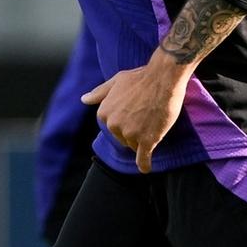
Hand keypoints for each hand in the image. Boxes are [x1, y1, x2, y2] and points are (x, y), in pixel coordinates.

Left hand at [82, 51, 191, 173]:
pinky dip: (144, 164)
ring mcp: (129, 134)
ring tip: (155, 122)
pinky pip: (143, 158)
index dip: (126, 121)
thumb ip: (99, 93)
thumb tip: (83, 100)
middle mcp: (113, 125)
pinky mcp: (146, 141)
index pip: (113, 126)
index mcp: (104, 112)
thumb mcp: (116, 82)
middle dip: (134, 130)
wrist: (163, 78)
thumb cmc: (140, 78)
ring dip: (144, 139)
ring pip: (135, 145)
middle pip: (123, 138)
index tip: (137, 112)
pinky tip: (145, 168)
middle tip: (148, 115)